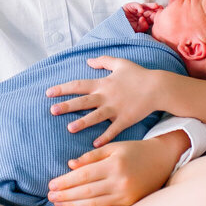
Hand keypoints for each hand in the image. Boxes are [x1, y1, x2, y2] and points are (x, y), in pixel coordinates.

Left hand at [46, 57, 165, 145]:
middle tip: (52, 111)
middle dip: (67, 106)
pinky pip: (113, 129)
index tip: (48, 93)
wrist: (157, 87)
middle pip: (83, 101)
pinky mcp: (125, 119)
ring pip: (96, 116)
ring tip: (69, 128)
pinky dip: (105, 137)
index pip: (78, 85)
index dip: (63, 88)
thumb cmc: (139, 75)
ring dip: (83, 122)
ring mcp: (115, 108)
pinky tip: (95, 144)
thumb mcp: (120, 63)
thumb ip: (103, 61)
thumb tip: (88, 61)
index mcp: (103, 83)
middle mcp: (106, 96)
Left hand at [46, 137, 175, 205]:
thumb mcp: (113, 147)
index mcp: (114, 164)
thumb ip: (91, 157)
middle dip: (65, 195)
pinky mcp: (130, 204)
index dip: (65, 182)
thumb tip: (70, 166)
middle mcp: (120, 182)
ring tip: (58, 204)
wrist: (162, 160)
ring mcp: (126, 196)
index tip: (51, 185)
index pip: (83, 176)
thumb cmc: (134, 150)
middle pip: (86, 192)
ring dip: (73, 205)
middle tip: (49, 197)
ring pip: (94, 204)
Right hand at [123, 1, 161, 32]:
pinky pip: (135, 5)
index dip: (156, 16)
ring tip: (155, 6)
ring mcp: (135, 10)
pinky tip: (141, 11)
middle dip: (155, 10)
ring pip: (144, 6)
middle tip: (161, 9)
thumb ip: (143, 27)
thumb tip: (146, 23)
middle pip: (149, 11)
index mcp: (144, 20)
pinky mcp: (129, 7)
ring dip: (150, 6)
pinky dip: (139, 7)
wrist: (117, 29)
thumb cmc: (127, 31)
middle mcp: (140, 14)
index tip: (162, 16)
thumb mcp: (137, 31)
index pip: (151, 17)